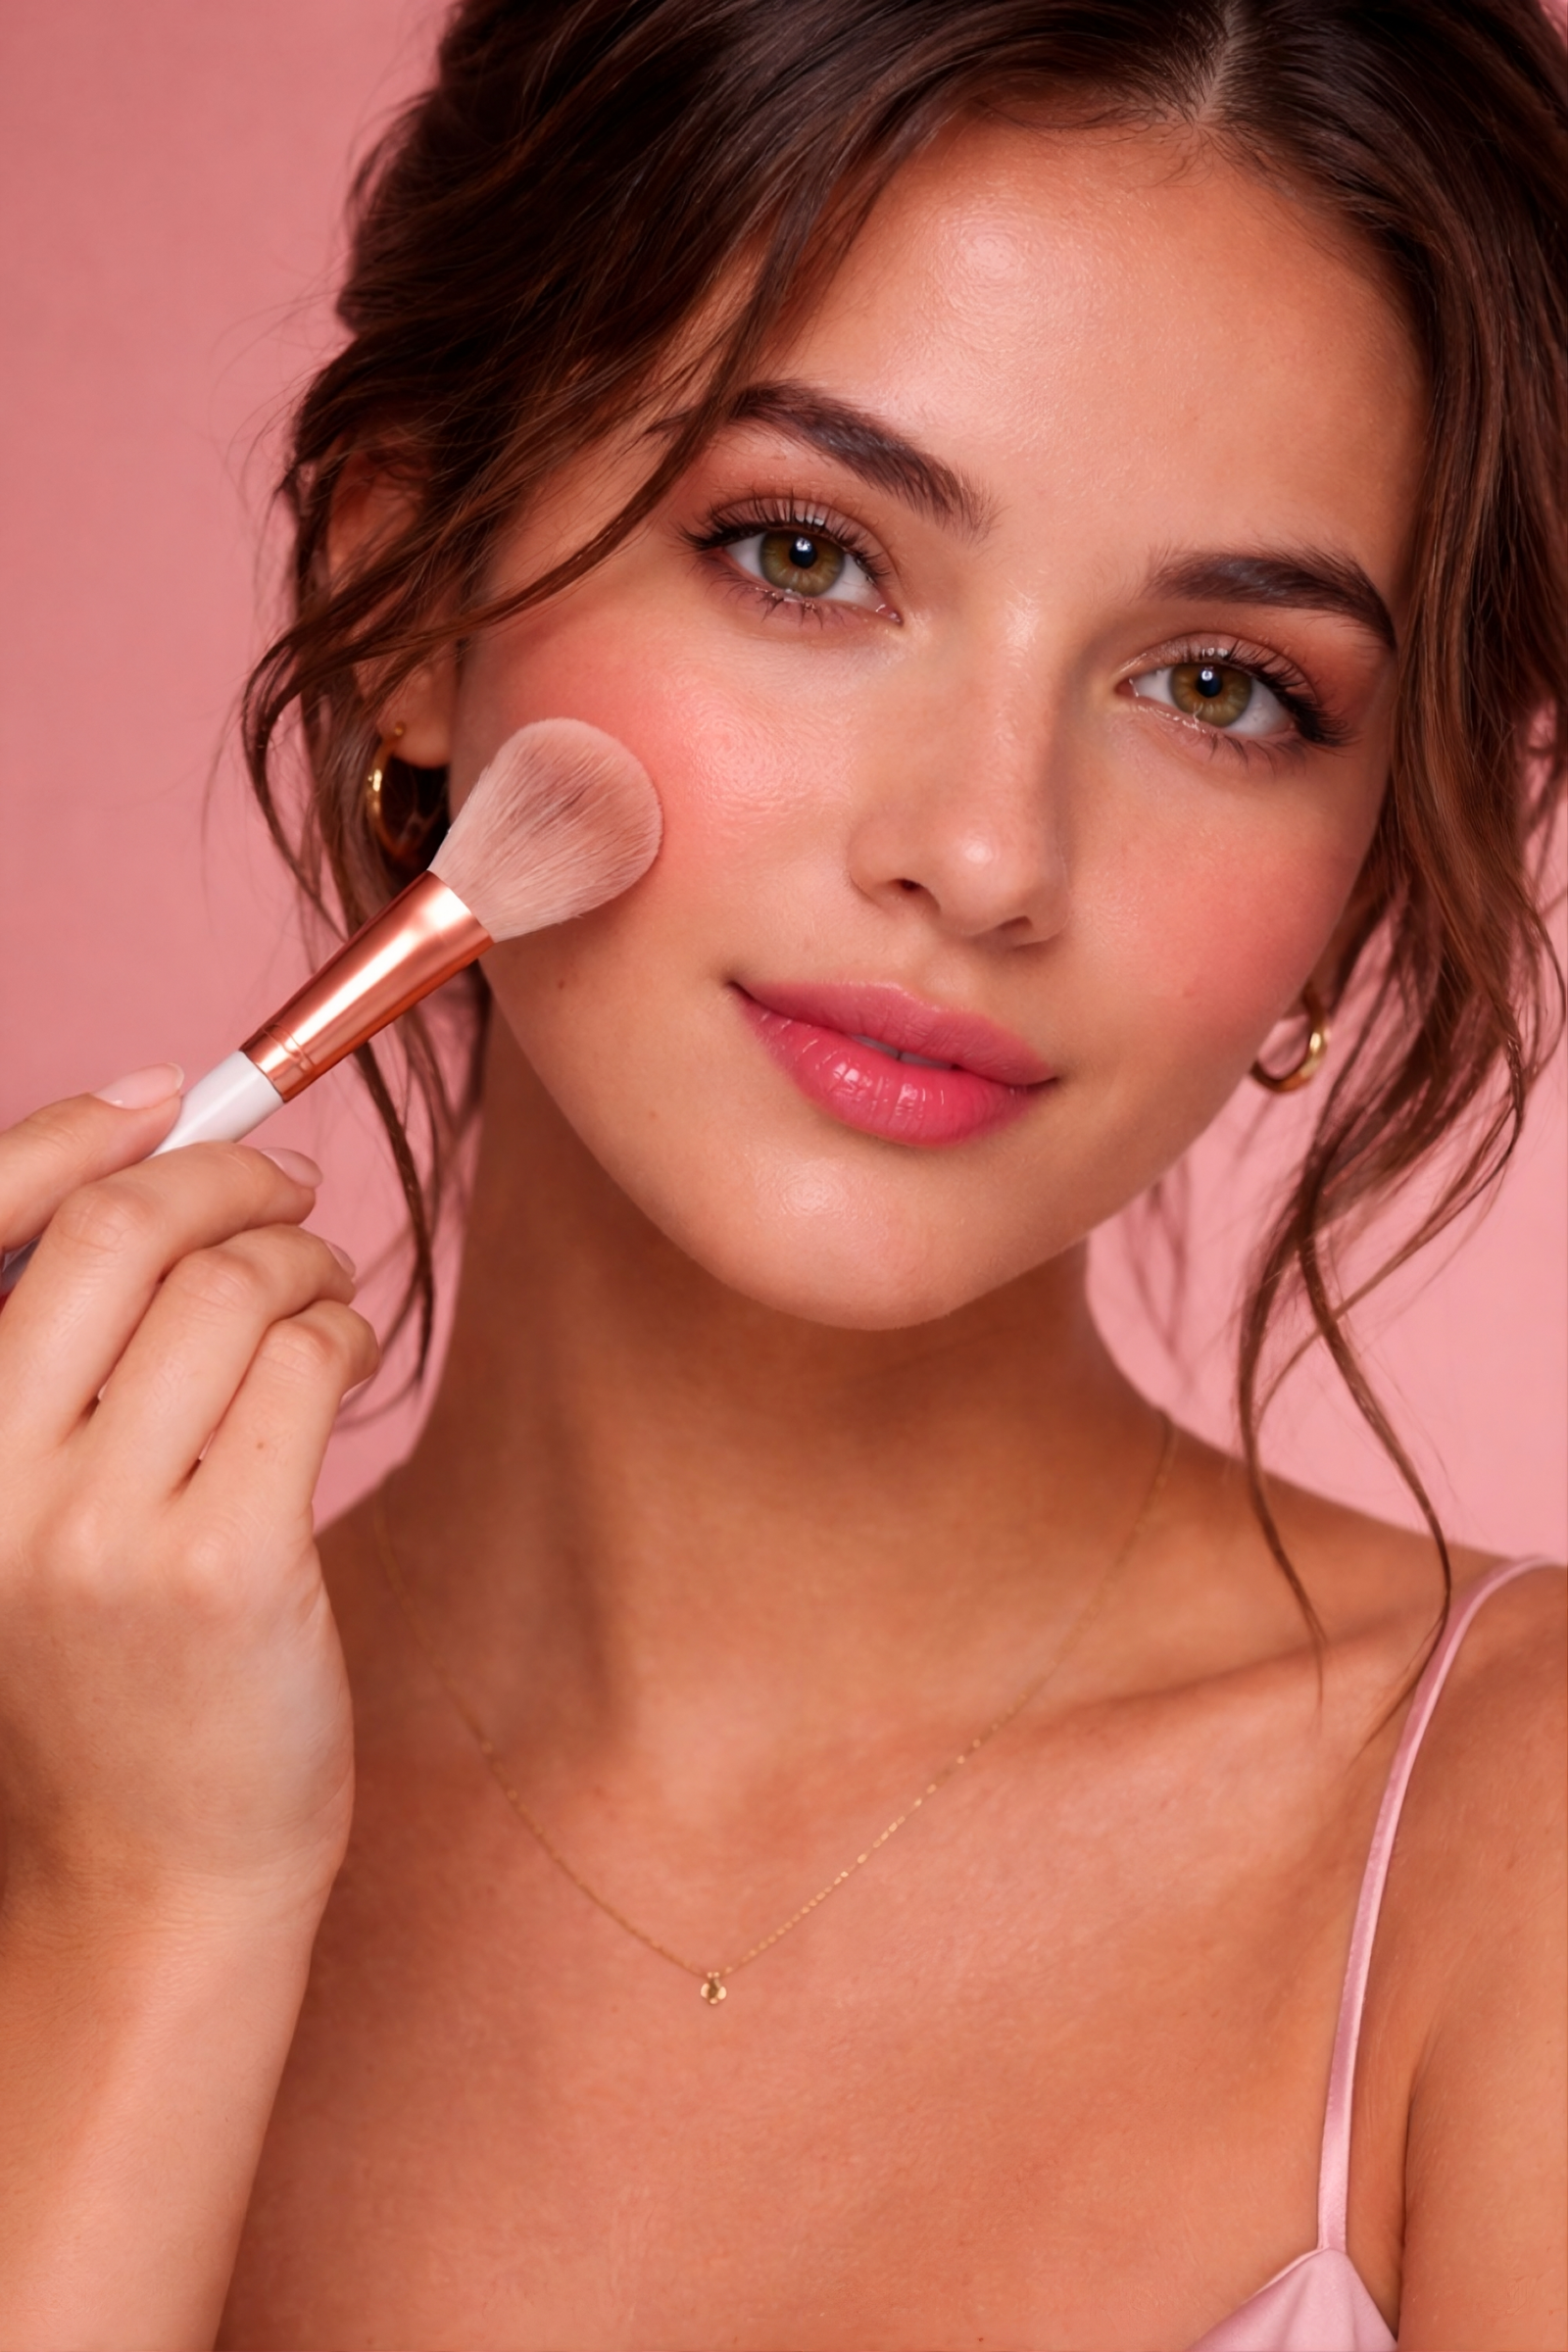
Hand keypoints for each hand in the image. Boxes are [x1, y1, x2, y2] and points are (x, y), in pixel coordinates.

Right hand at [0, 1067, 377, 1937]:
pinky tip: (336, 1367)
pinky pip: (305, 1364)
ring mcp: (97, 1527)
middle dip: (232, 1177)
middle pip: (125, 1229)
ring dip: (304, 1264)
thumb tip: (154, 1135)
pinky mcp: (223, 1565)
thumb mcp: (35, 1500)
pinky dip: (339, 1335)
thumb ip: (67, 1347)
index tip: (176, 1093)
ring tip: (319, 1299)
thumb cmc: (109, 1663)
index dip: (80, 1128)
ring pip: (235, 1289)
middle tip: (288, 1191)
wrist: (155, 1872)